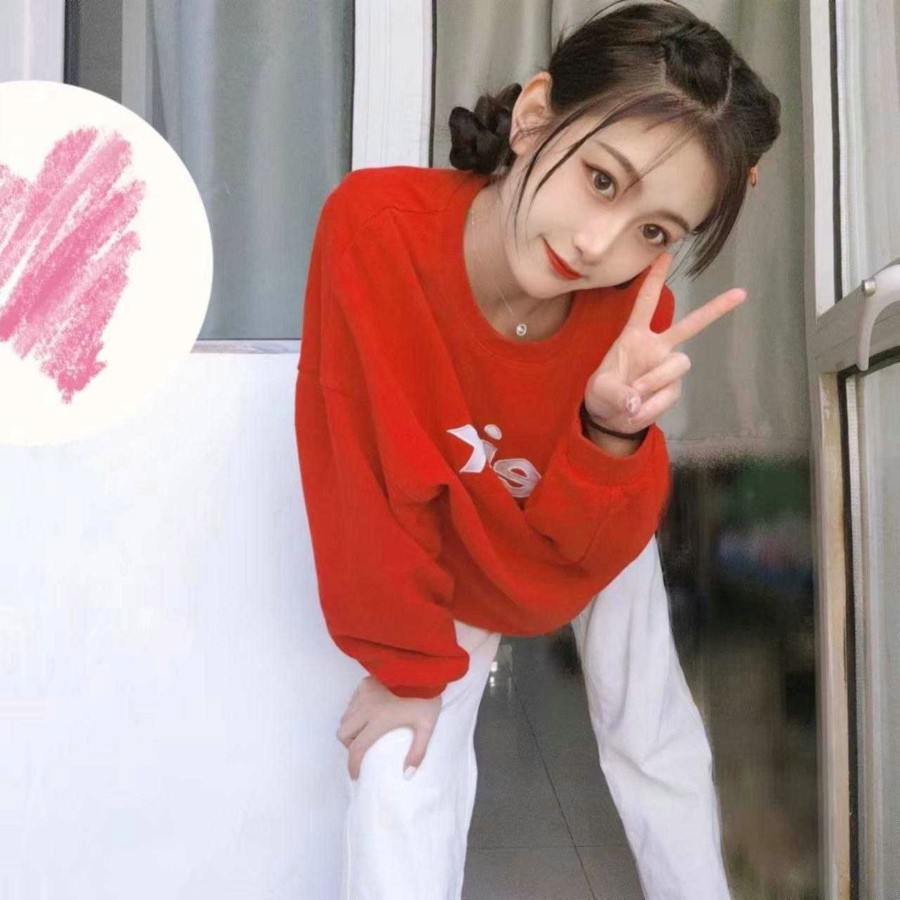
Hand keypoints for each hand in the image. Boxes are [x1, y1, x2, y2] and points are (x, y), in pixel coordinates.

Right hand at [336, 675, 441, 780]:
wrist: (423, 668)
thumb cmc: (426, 698)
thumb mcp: (426, 727)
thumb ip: (417, 752)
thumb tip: (407, 775)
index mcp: (379, 719)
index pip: (357, 748)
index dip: (353, 764)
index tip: (356, 774)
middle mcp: (366, 707)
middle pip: (343, 732)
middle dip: (350, 744)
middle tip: (363, 748)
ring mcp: (363, 693)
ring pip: (345, 717)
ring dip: (351, 728)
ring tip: (365, 731)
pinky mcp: (364, 683)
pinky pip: (351, 703)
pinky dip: (355, 712)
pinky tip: (368, 713)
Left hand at [584, 252, 747, 434]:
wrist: (611, 419)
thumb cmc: (603, 394)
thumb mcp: (600, 391)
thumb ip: (616, 394)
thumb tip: (635, 403)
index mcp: (634, 336)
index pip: (646, 302)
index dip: (654, 279)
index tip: (666, 254)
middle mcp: (657, 346)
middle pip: (690, 325)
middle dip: (715, 309)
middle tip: (741, 293)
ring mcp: (669, 366)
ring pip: (677, 364)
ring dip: (654, 381)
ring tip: (633, 398)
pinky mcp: (674, 388)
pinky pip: (670, 393)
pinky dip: (653, 406)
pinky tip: (639, 411)